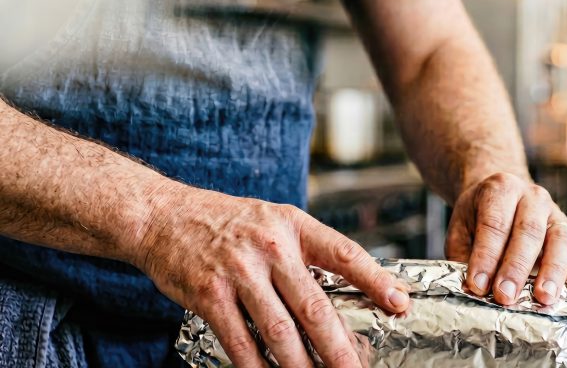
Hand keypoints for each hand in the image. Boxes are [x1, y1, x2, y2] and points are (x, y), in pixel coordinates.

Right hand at [129, 182, 408, 367]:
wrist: (163, 217)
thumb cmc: (228, 223)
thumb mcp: (275, 222)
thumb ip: (308, 252)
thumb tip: (351, 289)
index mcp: (294, 226)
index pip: (344, 253)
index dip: (376, 279)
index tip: (400, 303)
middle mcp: (270, 247)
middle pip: (314, 305)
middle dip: (339, 345)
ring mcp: (239, 272)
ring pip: (279, 330)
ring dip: (302, 365)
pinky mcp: (209, 295)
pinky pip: (239, 341)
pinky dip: (257, 367)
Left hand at [445, 173, 566, 304]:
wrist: (502, 195)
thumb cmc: (479, 216)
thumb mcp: (461, 227)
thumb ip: (464, 255)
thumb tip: (472, 289)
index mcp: (501, 189)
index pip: (494, 224)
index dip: (486, 256)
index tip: (478, 285)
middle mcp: (532, 197)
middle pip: (528, 232)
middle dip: (517, 268)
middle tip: (506, 296)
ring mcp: (556, 213)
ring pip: (560, 239)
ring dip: (553, 271)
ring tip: (544, 298)